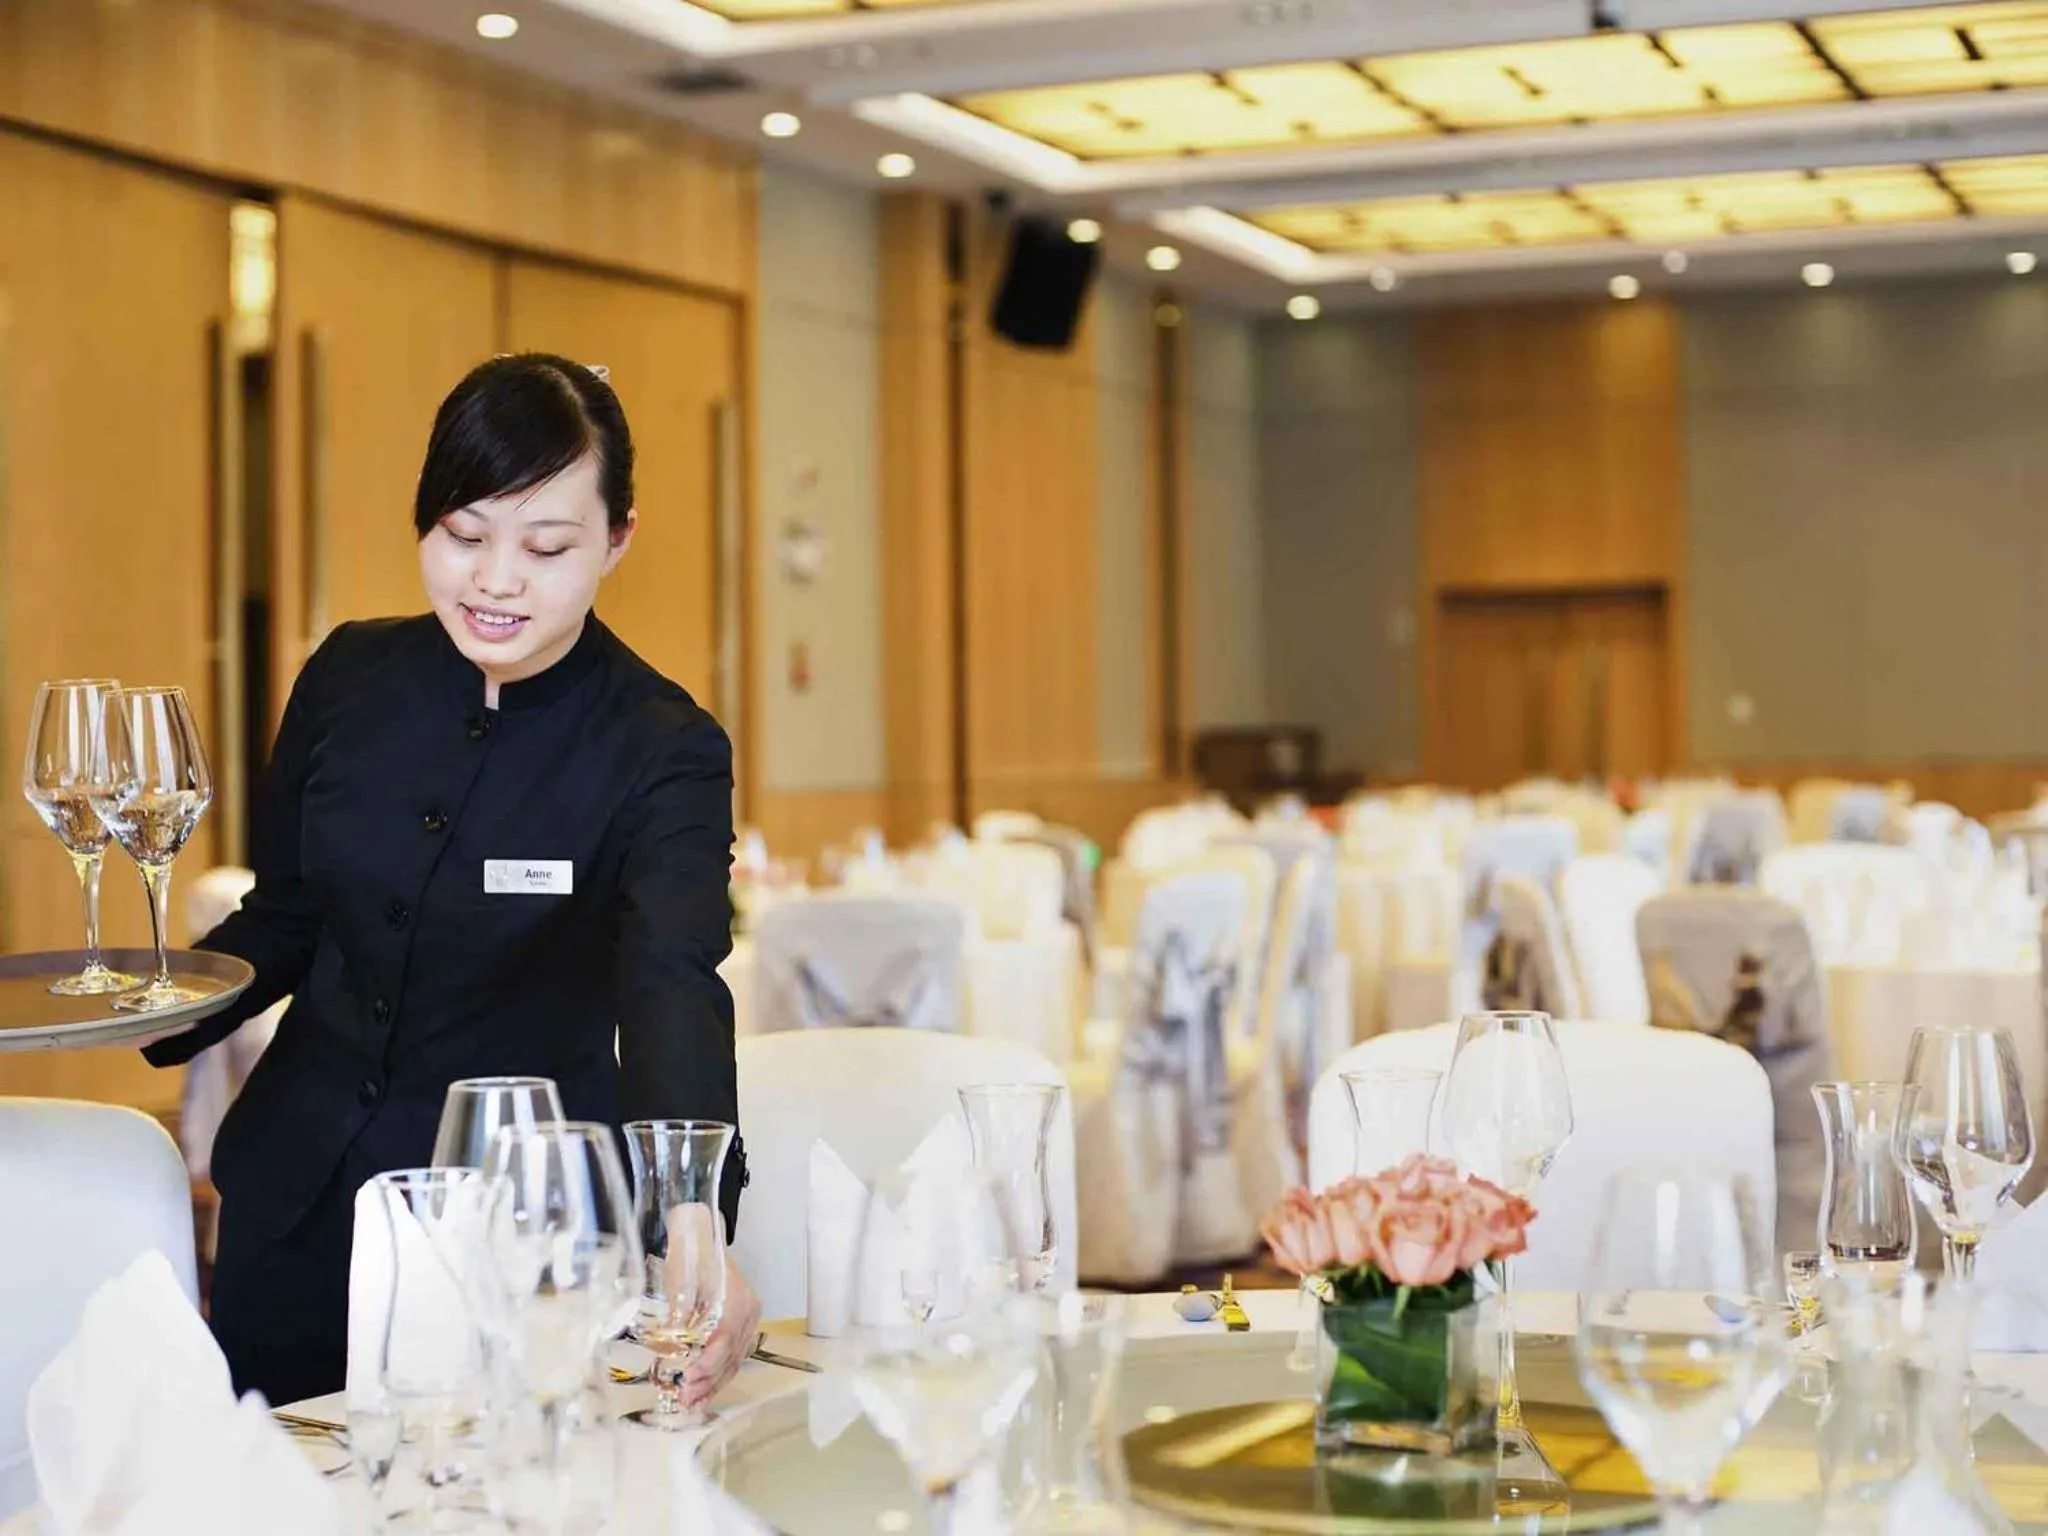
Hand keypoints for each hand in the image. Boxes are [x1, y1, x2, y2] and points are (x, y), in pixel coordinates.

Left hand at [680, 1253, 760, 1407]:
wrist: (700, 1236)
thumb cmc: (689, 1257)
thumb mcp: (679, 1284)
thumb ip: (677, 1318)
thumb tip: (667, 1353)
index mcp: (737, 1301)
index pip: (725, 1340)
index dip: (707, 1364)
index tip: (688, 1381)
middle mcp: (748, 1312)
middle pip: (731, 1356)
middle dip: (708, 1383)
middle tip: (685, 1401)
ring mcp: (748, 1318)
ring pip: (734, 1360)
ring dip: (713, 1384)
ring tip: (693, 1402)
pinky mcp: (742, 1322)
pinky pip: (733, 1354)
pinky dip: (718, 1372)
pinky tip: (704, 1387)